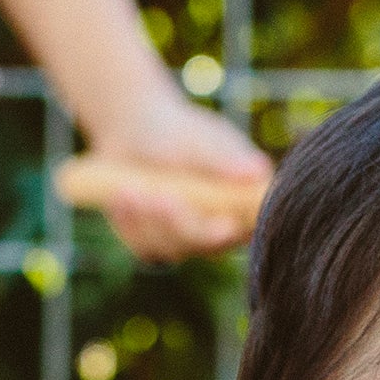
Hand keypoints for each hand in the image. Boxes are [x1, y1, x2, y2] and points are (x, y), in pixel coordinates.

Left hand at [82, 84, 270, 260]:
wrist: (137, 130)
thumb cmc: (180, 130)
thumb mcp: (204, 140)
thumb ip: (227, 159)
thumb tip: (258, 171)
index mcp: (240, 205)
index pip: (246, 230)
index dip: (236, 231)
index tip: (223, 224)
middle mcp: (217, 230)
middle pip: (206, 246)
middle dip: (181, 224)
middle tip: (159, 196)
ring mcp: (184, 241)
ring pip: (171, 249)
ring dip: (150, 222)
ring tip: (129, 189)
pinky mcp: (154, 244)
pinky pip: (143, 247)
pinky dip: (130, 223)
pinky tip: (121, 196)